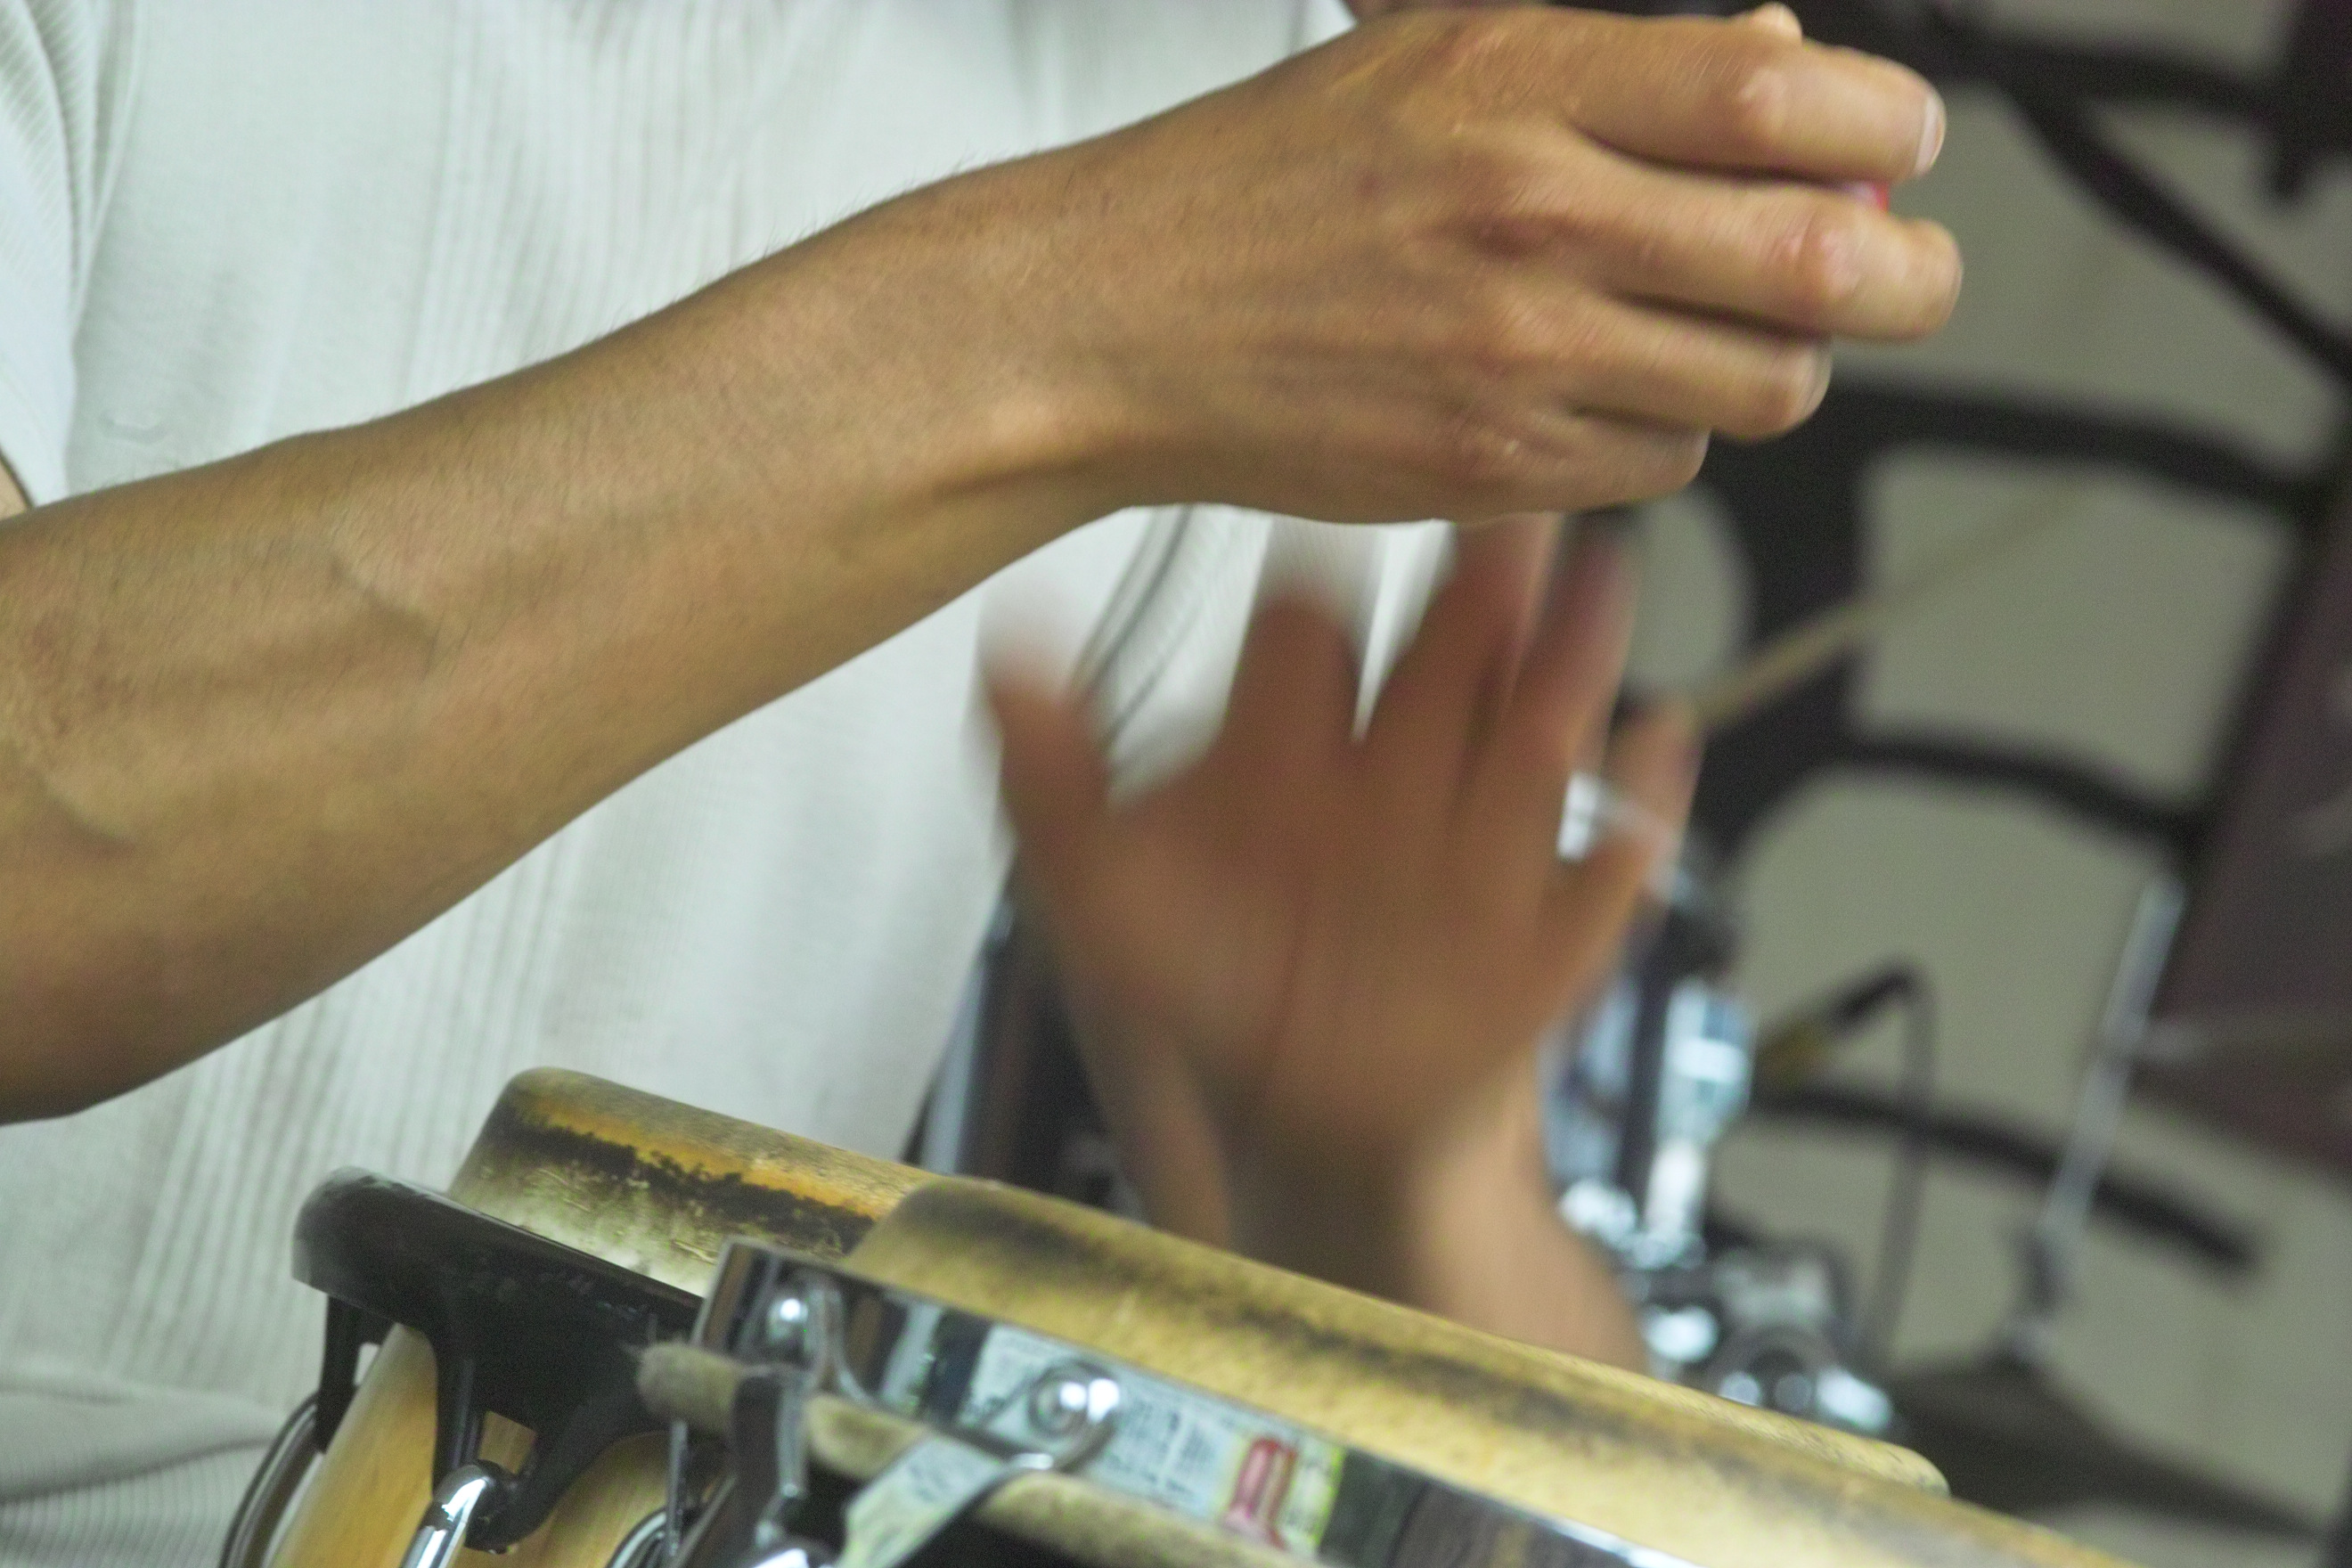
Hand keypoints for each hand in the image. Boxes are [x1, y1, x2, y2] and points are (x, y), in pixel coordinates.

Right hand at [939, 2, 1955, 525]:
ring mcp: (1518, 356)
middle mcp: (1534, 215)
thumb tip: (1779, 55)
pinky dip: (1662, 435)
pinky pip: (1661, 467)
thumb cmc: (1262, 187)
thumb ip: (1620, 62)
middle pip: (1817, 263)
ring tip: (1726, 336)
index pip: (1787, 99)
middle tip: (1903, 274)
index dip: (1888, 129)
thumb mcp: (1434, 57)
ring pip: (1762, 387)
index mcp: (1525, 81)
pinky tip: (1600, 393)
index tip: (1898, 147)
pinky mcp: (1494, 470)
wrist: (1119, 320)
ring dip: (1779, 365)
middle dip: (1905, 276)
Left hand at [989, 520, 1695, 1286]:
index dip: (1316, 589)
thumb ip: (1052, 779)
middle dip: (1478, 583)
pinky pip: (1605, 863)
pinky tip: (1654, 745)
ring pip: (1535, 727)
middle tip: (1501, 510)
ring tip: (1596, 583)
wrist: (1307, 1120)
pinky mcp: (1547, 924)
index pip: (1312, 628)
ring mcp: (1480, 837)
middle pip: (1447, 649)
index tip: (1328, 535)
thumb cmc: (1213, 990)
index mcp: (1293, 739)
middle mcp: (1397, 765)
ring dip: (1570, 656)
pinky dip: (1639, 810)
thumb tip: (1003, 652)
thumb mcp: (1106, 893)